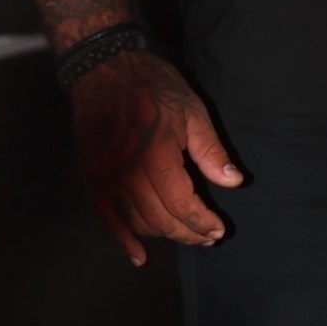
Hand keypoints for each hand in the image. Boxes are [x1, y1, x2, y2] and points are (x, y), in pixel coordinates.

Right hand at [70, 51, 242, 265]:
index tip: (219, 229)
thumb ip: (211, 152)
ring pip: (137, 222)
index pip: (182, 205)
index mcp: (155, 156)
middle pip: (160, 220)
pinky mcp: (91, 177)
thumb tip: (235, 182)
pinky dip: (123, 240)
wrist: (104, 68)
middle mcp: (126, 172)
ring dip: (163, 235)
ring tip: (186, 235)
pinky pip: (106, 217)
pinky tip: (139, 256)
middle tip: (209, 237)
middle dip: (188, 233)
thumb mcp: (192, 112)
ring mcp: (105, 177)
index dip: (203, 222)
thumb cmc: (153, 87)